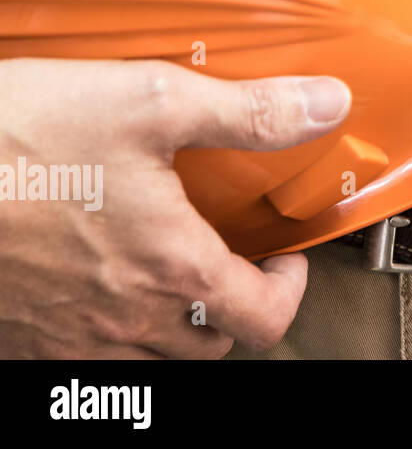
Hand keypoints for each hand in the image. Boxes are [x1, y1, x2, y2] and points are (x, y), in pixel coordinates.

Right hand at [0, 58, 350, 357]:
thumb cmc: (16, 138)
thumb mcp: (151, 102)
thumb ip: (250, 113)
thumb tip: (326, 106)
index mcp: (170, 268)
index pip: (266, 319)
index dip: (289, 289)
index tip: (282, 256)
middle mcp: (122, 321)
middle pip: (210, 345)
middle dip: (233, 304)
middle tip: (227, 257)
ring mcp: (63, 339)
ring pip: (146, 363)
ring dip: (172, 325)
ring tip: (164, 269)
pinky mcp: (16, 340)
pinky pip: (77, 364)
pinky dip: (102, 336)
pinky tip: (90, 285)